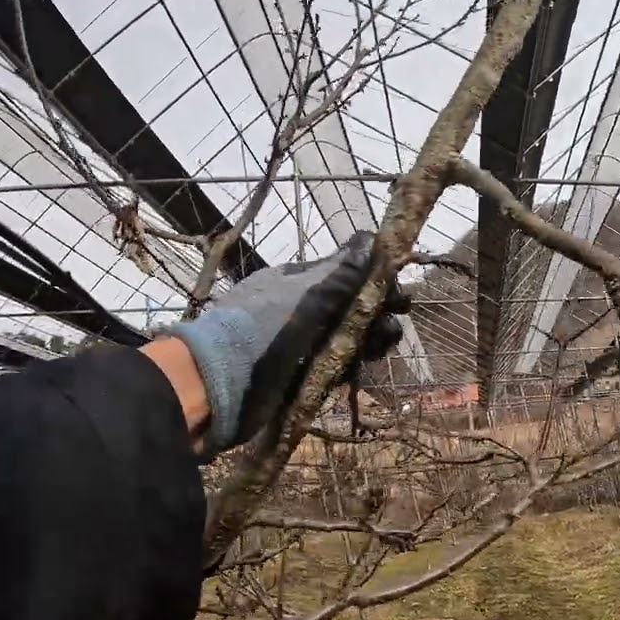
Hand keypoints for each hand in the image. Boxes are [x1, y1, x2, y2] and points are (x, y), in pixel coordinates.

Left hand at [168, 231, 407, 454]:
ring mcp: (298, 341)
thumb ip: (344, 269)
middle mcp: (298, 308)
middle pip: (349, 306)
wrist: (221, 381)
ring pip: (346, 336)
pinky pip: (335, 363)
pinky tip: (362, 364)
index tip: (397, 294)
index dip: (373, 281)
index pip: (344, 273)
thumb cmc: (264, 327)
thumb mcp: (309, 292)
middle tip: (393, 324)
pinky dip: (351, 362)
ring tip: (382, 346)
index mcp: (295, 281)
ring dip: (369, 339)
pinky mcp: (299, 373)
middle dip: (376, 313)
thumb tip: (371, 237)